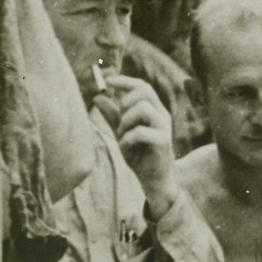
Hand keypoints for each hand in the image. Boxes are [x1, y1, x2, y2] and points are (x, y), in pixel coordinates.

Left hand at [93, 74, 181, 218]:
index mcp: (154, 110)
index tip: (107, 81)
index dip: (125, 81)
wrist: (154, 181)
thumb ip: (112, 116)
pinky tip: (125, 148)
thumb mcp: (122, 133)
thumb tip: (98, 97)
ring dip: (125, 121)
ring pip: (143, 108)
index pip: (142, 86)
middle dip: (125, 101)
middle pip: (145, 91)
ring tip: (122, 136)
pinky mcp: (163, 142)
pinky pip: (140, 132)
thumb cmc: (140, 156)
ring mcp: (164, 128)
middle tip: (120, 120)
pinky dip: (127, 139)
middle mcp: (162, 115)